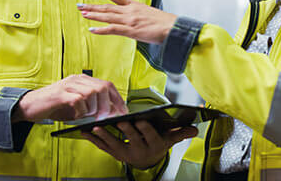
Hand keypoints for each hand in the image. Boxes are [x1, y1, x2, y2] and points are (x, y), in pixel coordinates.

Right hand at [12, 74, 126, 122]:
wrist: (29, 106)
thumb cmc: (54, 107)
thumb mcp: (76, 106)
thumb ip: (92, 106)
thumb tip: (111, 114)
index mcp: (82, 80)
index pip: (107, 85)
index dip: (117, 99)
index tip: (123, 112)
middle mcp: (77, 80)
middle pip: (102, 87)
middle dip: (108, 105)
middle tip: (105, 118)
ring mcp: (68, 85)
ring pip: (92, 93)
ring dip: (94, 108)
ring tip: (88, 116)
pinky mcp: (60, 94)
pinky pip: (78, 100)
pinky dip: (81, 110)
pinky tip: (77, 115)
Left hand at [78, 0, 176, 44]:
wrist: (173, 28)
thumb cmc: (166, 23)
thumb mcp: (151, 15)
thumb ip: (141, 15)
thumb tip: (137, 19)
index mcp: (135, 5)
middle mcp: (130, 11)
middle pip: (107, 6)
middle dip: (92, 5)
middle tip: (79, 5)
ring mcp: (129, 20)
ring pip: (107, 16)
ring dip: (93, 14)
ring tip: (82, 13)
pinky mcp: (131, 30)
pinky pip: (112, 29)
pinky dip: (101, 29)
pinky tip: (92, 30)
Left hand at [83, 120, 197, 168]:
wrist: (148, 160)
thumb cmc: (159, 143)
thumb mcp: (171, 139)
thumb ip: (181, 133)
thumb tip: (195, 128)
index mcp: (154, 145)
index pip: (150, 137)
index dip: (145, 129)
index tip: (140, 120)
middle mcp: (140, 151)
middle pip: (132, 140)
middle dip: (124, 131)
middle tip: (118, 121)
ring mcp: (126, 153)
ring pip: (114, 145)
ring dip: (104, 137)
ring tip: (95, 128)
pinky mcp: (115, 154)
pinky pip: (103, 147)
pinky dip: (94, 140)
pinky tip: (85, 132)